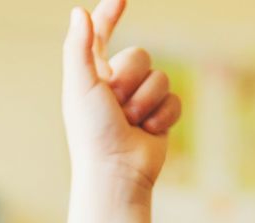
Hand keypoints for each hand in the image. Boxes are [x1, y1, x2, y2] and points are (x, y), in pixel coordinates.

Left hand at [62, 0, 181, 197]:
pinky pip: (175, 99)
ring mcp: (140, 101)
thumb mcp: (81, 86)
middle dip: (131, 80)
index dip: (109, 15)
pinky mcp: (160, 117)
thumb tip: (79, 12)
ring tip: (130, 123)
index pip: (100, 35)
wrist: (116, 174)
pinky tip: (148, 133)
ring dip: (146, 101)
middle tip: (116, 106)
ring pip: (160, 77)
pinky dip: (162, 116)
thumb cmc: (92, 133)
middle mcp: (116, 85)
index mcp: (91, 75)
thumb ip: (79, 48)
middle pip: (140, 55)